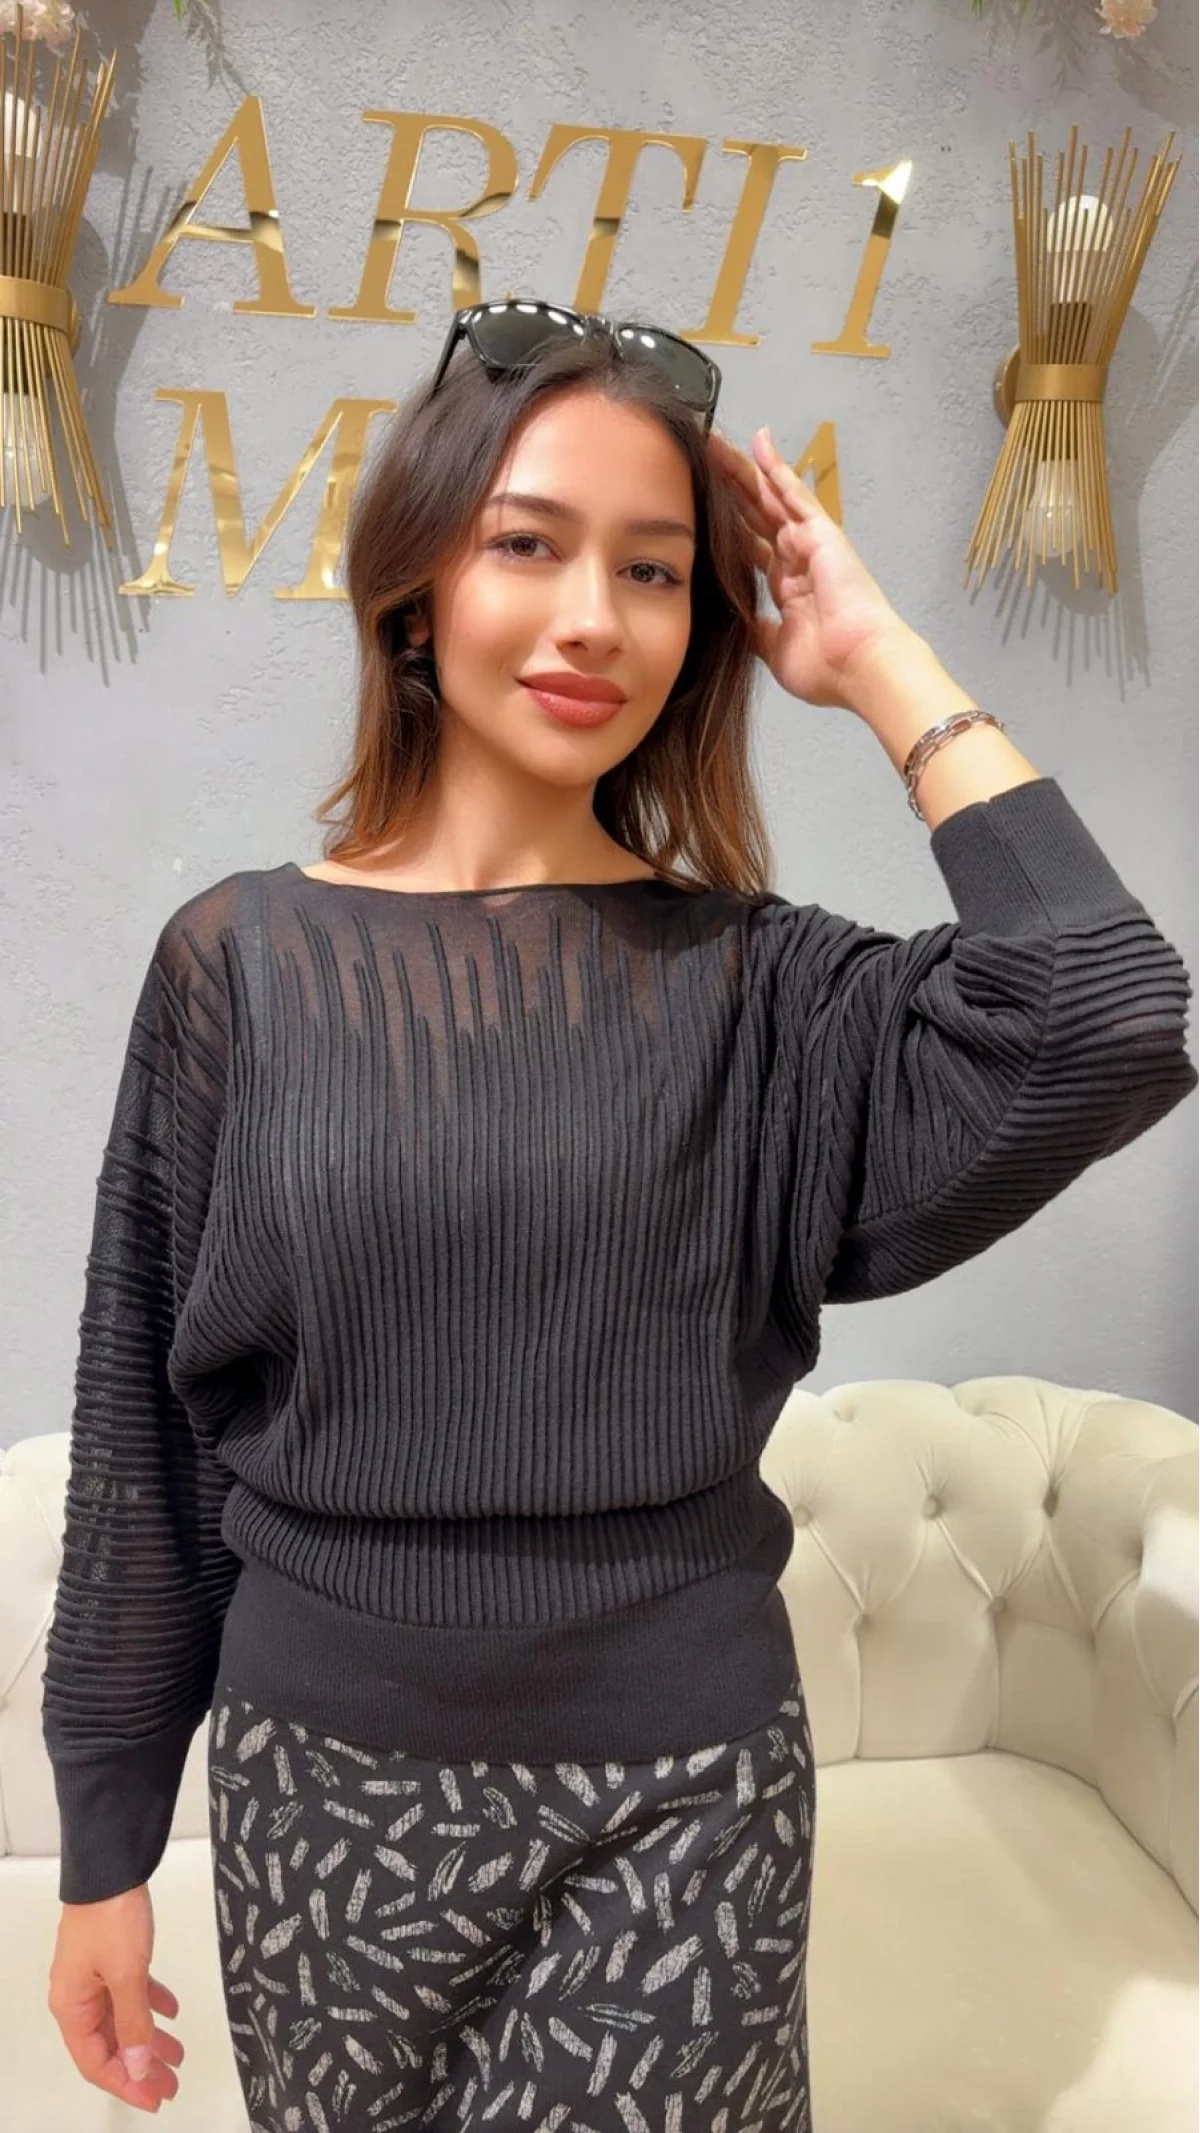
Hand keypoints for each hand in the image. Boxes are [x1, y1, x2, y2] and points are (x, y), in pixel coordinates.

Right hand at [48, 1884, 184, 2112]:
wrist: (110, 1864)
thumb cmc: (111, 1918)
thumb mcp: (127, 1975)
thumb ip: (133, 2023)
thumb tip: (136, 2067)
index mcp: (72, 2007)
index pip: (96, 2062)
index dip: (126, 2084)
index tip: (156, 2099)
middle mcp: (78, 1996)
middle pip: (110, 2044)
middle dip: (141, 2067)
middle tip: (172, 2084)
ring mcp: (94, 1975)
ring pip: (122, 2018)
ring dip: (149, 2037)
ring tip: (178, 2054)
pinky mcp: (110, 1955)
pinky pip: (130, 1991)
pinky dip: (150, 2003)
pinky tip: (172, 2011)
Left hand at [708, 426, 911, 711]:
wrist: (858, 666)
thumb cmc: (827, 668)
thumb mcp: (774, 650)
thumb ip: (755, 629)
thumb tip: (733, 618)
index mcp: (788, 588)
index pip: (750, 547)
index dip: (727, 526)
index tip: (702, 508)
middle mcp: (797, 560)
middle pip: (754, 516)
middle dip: (728, 490)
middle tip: (699, 461)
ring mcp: (809, 543)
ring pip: (768, 497)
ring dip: (742, 471)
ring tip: (714, 442)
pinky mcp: (820, 532)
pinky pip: (794, 493)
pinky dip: (776, 468)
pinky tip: (759, 441)